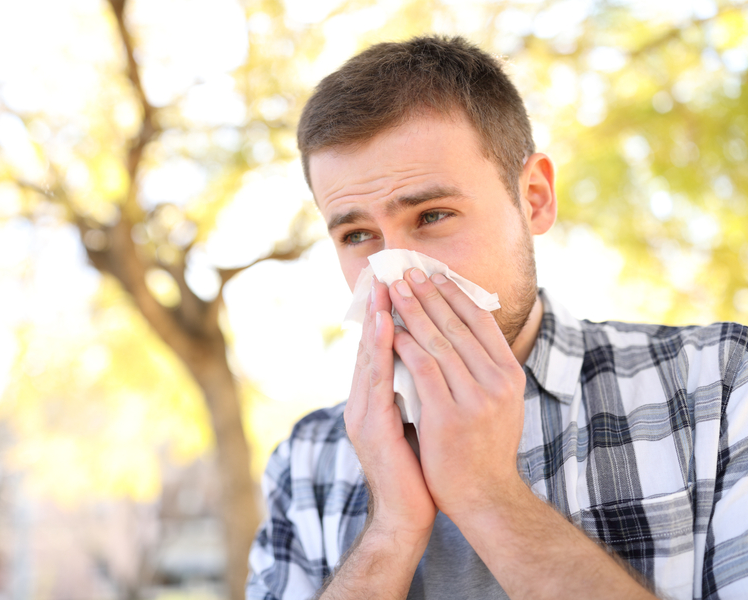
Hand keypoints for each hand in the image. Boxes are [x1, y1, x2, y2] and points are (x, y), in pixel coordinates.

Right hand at [343, 276, 436, 541]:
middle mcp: (364, 401)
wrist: (408, 516)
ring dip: (377, 319)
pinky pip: (377, 380)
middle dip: (380, 307)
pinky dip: (381, 349)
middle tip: (387, 271)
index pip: (381, 349)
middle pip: (371, 345)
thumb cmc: (418, 469)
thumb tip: (431, 361)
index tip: (398, 284)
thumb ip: (416, 391)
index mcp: (375, 400)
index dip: (387, 315)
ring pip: (370, 356)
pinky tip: (387, 326)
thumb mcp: (417, 421)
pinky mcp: (371, 427)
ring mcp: (363, 413)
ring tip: (385, 286)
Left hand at [388, 268, 526, 521]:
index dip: (456, 294)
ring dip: (413, 311)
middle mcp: (498, 382)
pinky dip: (405, 344)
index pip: (481, 322)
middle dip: (429, 294)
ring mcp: (476, 398)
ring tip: (395, 289)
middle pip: (458, 325)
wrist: (484, 496)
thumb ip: (486, 368)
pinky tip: (389, 328)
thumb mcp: (498, 402)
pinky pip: (422, 368)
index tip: (436, 274)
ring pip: (438, 341)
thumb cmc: (485, 447)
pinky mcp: (449, 415)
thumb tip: (471, 331)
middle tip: (408, 271)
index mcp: (510, 374)